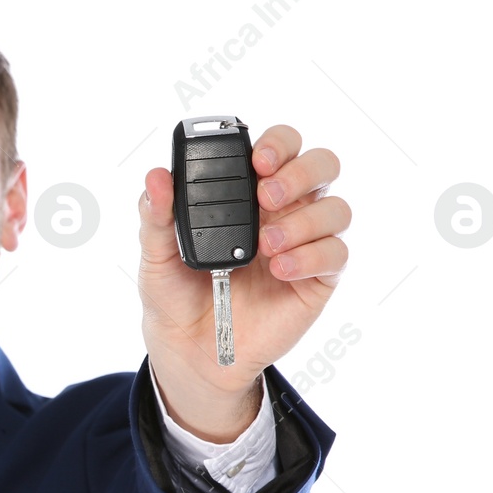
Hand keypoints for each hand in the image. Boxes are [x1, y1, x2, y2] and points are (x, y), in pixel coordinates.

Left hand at [136, 123, 349, 440]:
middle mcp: (284, 210)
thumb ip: (157, 215)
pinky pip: (335, 255)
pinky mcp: (317, 279)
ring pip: (336, 209)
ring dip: (304, 220)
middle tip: (266, 196)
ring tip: (266, 244)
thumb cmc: (175, 294)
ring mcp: (304, 243)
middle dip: (300, 172)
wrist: (188, 350)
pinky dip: (311, 257)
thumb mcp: (156, 255)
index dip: (278, 143)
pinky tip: (279, 269)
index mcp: (248, 192)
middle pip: (321, 166)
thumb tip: (157, 176)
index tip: (256, 160)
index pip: (280, 147)